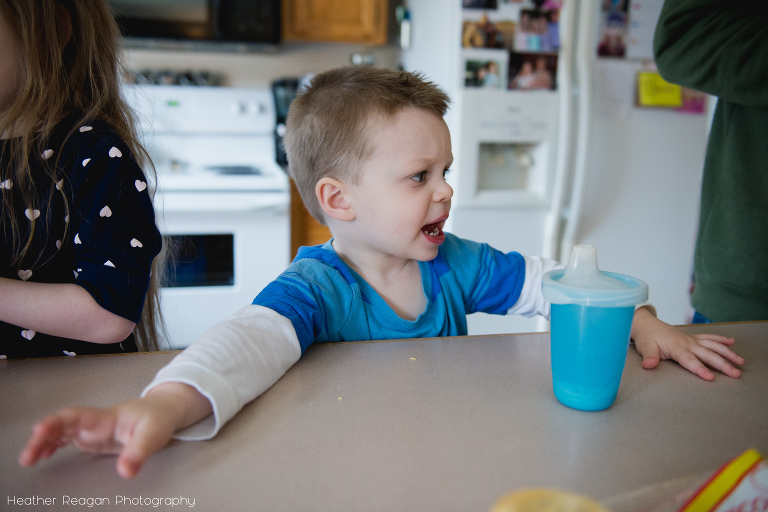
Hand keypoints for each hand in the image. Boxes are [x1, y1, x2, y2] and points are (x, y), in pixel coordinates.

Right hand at [18, 382, 210, 478]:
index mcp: (105, 417)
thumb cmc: (158, 418)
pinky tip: (42, 456)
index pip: (75, 415)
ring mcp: (92, 429)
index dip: (56, 422)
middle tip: (27, 456)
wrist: (164, 411)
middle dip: (42, 437)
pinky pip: (67, 439)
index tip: (39, 430)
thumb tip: (126, 472)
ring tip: (28, 460)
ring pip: (61, 432)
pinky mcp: (93, 437)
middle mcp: (94, 421)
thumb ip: (139, 452)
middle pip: (62, 424)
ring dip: (43, 443)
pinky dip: (53, 446)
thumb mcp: (154, 435)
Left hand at [631, 307, 743, 380]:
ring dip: (727, 353)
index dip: (700, 369)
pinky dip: (721, 339)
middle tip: (736, 374)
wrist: (646, 323)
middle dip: (723, 364)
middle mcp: (687, 343)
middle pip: (708, 355)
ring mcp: (691, 339)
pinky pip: (709, 337)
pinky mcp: (692, 337)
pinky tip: (732, 342)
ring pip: (713, 346)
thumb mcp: (645, 348)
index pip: (690, 361)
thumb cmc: (646, 337)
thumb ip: (649, 357)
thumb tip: (649, 365)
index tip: (711, 377)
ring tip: (741, 362)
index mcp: (676, 348)